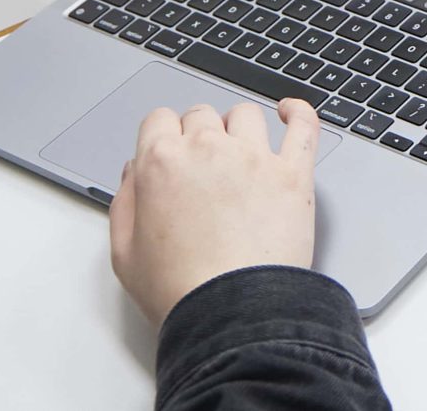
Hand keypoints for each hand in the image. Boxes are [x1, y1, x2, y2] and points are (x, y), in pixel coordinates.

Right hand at [111, 98, 320, 327]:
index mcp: (161, 163)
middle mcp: (207, 149)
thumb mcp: (125, 254)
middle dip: (198, 134)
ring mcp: (254, 157)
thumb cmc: (181, 291)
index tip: (169, 152)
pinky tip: (289, 113)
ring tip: (240, 153)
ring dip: (239, 128)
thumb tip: (134, 171)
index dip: (163, 137)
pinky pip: (302, 125)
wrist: (232, 315)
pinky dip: (298, 112)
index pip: (159, 120)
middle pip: (201, 114)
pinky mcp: (293, 173)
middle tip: (202, 166)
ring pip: (246, 115)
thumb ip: (124, 202)